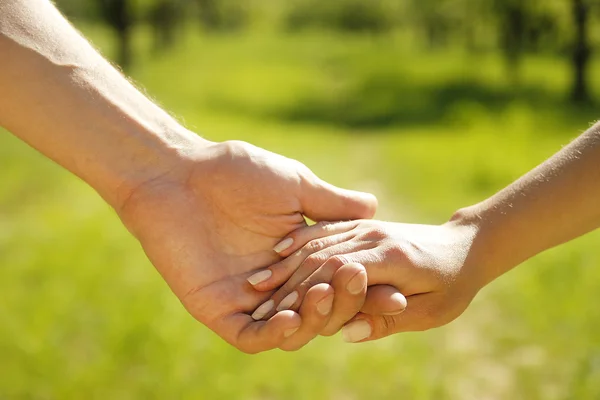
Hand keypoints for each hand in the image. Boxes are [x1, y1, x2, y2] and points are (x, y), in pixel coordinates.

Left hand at [115, 139, 376, 352]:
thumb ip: (332, 204)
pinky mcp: (219, 311)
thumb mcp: (295, 186)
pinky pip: (252, 336)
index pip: (339, 283)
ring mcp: (250, 300)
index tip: (398, 290)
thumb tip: (375, 207)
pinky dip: (275, 333)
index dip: (367, 289)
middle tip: (363, 286)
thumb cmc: (236, 172)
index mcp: (299, 259)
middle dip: (346, 304)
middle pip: (322, 311)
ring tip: (326, 293)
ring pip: (292, 329)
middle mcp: (279, 284)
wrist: (180, 174)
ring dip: (315, 319)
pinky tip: (292, 316)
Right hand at [249, 218, 481, 341]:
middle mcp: (373, 238)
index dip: (305, 293)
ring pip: (318, 242)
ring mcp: (366, 228)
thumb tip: (347, 331)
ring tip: (258, 281)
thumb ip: (389, 320)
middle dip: (287, 281)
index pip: (337, 273)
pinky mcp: (363, 226)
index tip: (277, 312)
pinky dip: (300, 241)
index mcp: (390, 258)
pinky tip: (279, 251)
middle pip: (321, 256)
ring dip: (287, 262)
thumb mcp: (431, 311)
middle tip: (256, 302)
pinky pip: (326, 229)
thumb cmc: (452, 284)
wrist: (464, 246)